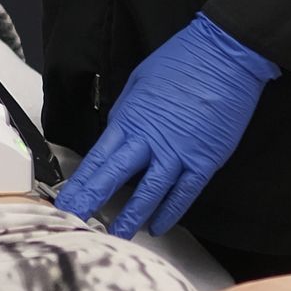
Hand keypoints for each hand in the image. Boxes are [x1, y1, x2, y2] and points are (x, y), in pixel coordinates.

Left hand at [55, 12, 276, 238]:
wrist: (224, 55)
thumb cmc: (183, 61)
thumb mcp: (140, 82)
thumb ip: (127, 114)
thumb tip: (118, 134)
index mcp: (130, 120)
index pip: (98, 159)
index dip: (80, 184)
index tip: (66, 201)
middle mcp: (150, 141)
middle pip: (114, 179)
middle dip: (91, 203)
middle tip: (75, 222)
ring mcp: (178, 154)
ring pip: (148, 194)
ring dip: (130, 217)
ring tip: (116, 235)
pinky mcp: (204, 161)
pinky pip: (183, 193)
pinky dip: (170, 212)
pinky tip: (158, 226)